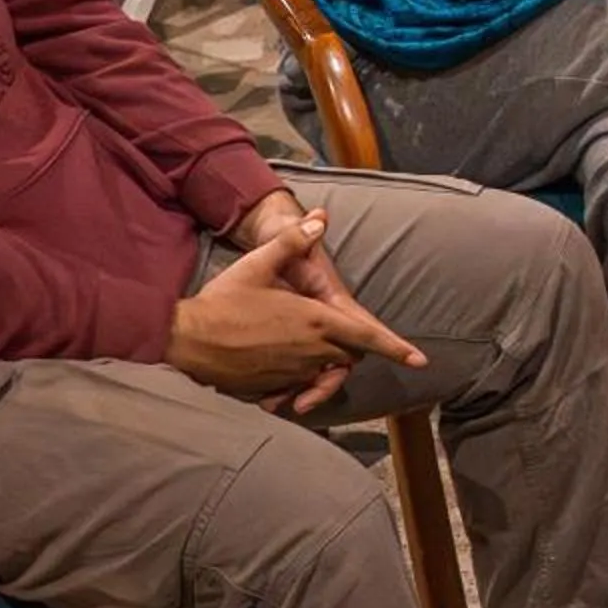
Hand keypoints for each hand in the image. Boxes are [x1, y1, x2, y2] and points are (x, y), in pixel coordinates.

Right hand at [169, 213, 426, 413]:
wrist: (186, 339)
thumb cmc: (223, 301)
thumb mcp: (258, 265)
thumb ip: (293, 241)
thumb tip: (322, 218)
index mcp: (315, 321)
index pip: (368, 337)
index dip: (396, 348)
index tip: (421, 360)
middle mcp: (310, 351)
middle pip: (348, 356)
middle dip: (350, 350)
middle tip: (341, 341)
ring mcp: (292, 373)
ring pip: (324, 374)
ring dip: (323, 368)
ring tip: (302, 352)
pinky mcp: (272, 388)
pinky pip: (297, 389)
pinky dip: (297, 383)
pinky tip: (277, 370)